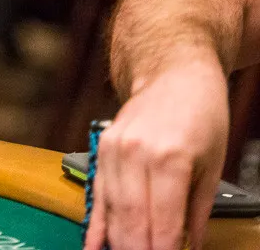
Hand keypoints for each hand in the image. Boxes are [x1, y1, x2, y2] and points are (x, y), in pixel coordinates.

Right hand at [84, 55, 228, 249]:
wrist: (172, 73)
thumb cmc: (201, 115)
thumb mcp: (213, 165)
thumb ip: (197, 212)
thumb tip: (186, 247)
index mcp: (170, 159)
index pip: (162, 223)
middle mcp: (136, 154)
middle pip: (132, 220)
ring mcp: (113, 150)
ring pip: (112, 210)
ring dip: (118, 242)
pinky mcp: (102, 149)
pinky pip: (97, 193)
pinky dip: (96, 223)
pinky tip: (93, 245)